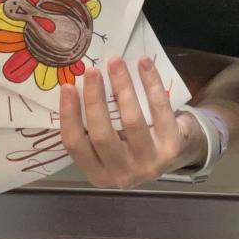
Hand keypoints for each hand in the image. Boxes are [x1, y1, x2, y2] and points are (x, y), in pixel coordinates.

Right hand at [58, 55, 203, 189]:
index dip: (68, 115)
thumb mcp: (107, 146)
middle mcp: (122, 175)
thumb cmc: (130, 142)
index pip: (75, 145)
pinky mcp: (171, 148)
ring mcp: (148, 164)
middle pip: (101, 135)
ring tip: (115, 62)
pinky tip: (143, 64)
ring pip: (131, 121)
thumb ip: (92, 126)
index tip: (67, 86)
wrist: (172, 151)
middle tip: (92, 70)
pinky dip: (151, 83)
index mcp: (98, 174)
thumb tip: (77, 84)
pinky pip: (159, 110)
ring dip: (122, 87)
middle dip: (94, 99)